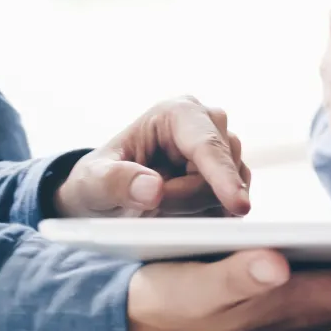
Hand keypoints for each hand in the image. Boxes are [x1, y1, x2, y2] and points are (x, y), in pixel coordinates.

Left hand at [55, 96, 249, 217]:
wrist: (109, 196)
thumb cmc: (99, 182)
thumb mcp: (91, 182)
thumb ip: (115, 182)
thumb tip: (154, 188)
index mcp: (178, 113)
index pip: (207, 145)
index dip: (223, 177)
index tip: (238, 206)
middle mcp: (209, 125)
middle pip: (221, 173)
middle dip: (188, 199)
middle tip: (152, 205)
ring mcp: (226, 151)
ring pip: (230, 193)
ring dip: (196, 210)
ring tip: (162, 206)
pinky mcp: (234, 178)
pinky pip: (234, 206)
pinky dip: (209, 216)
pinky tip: (182, 214)